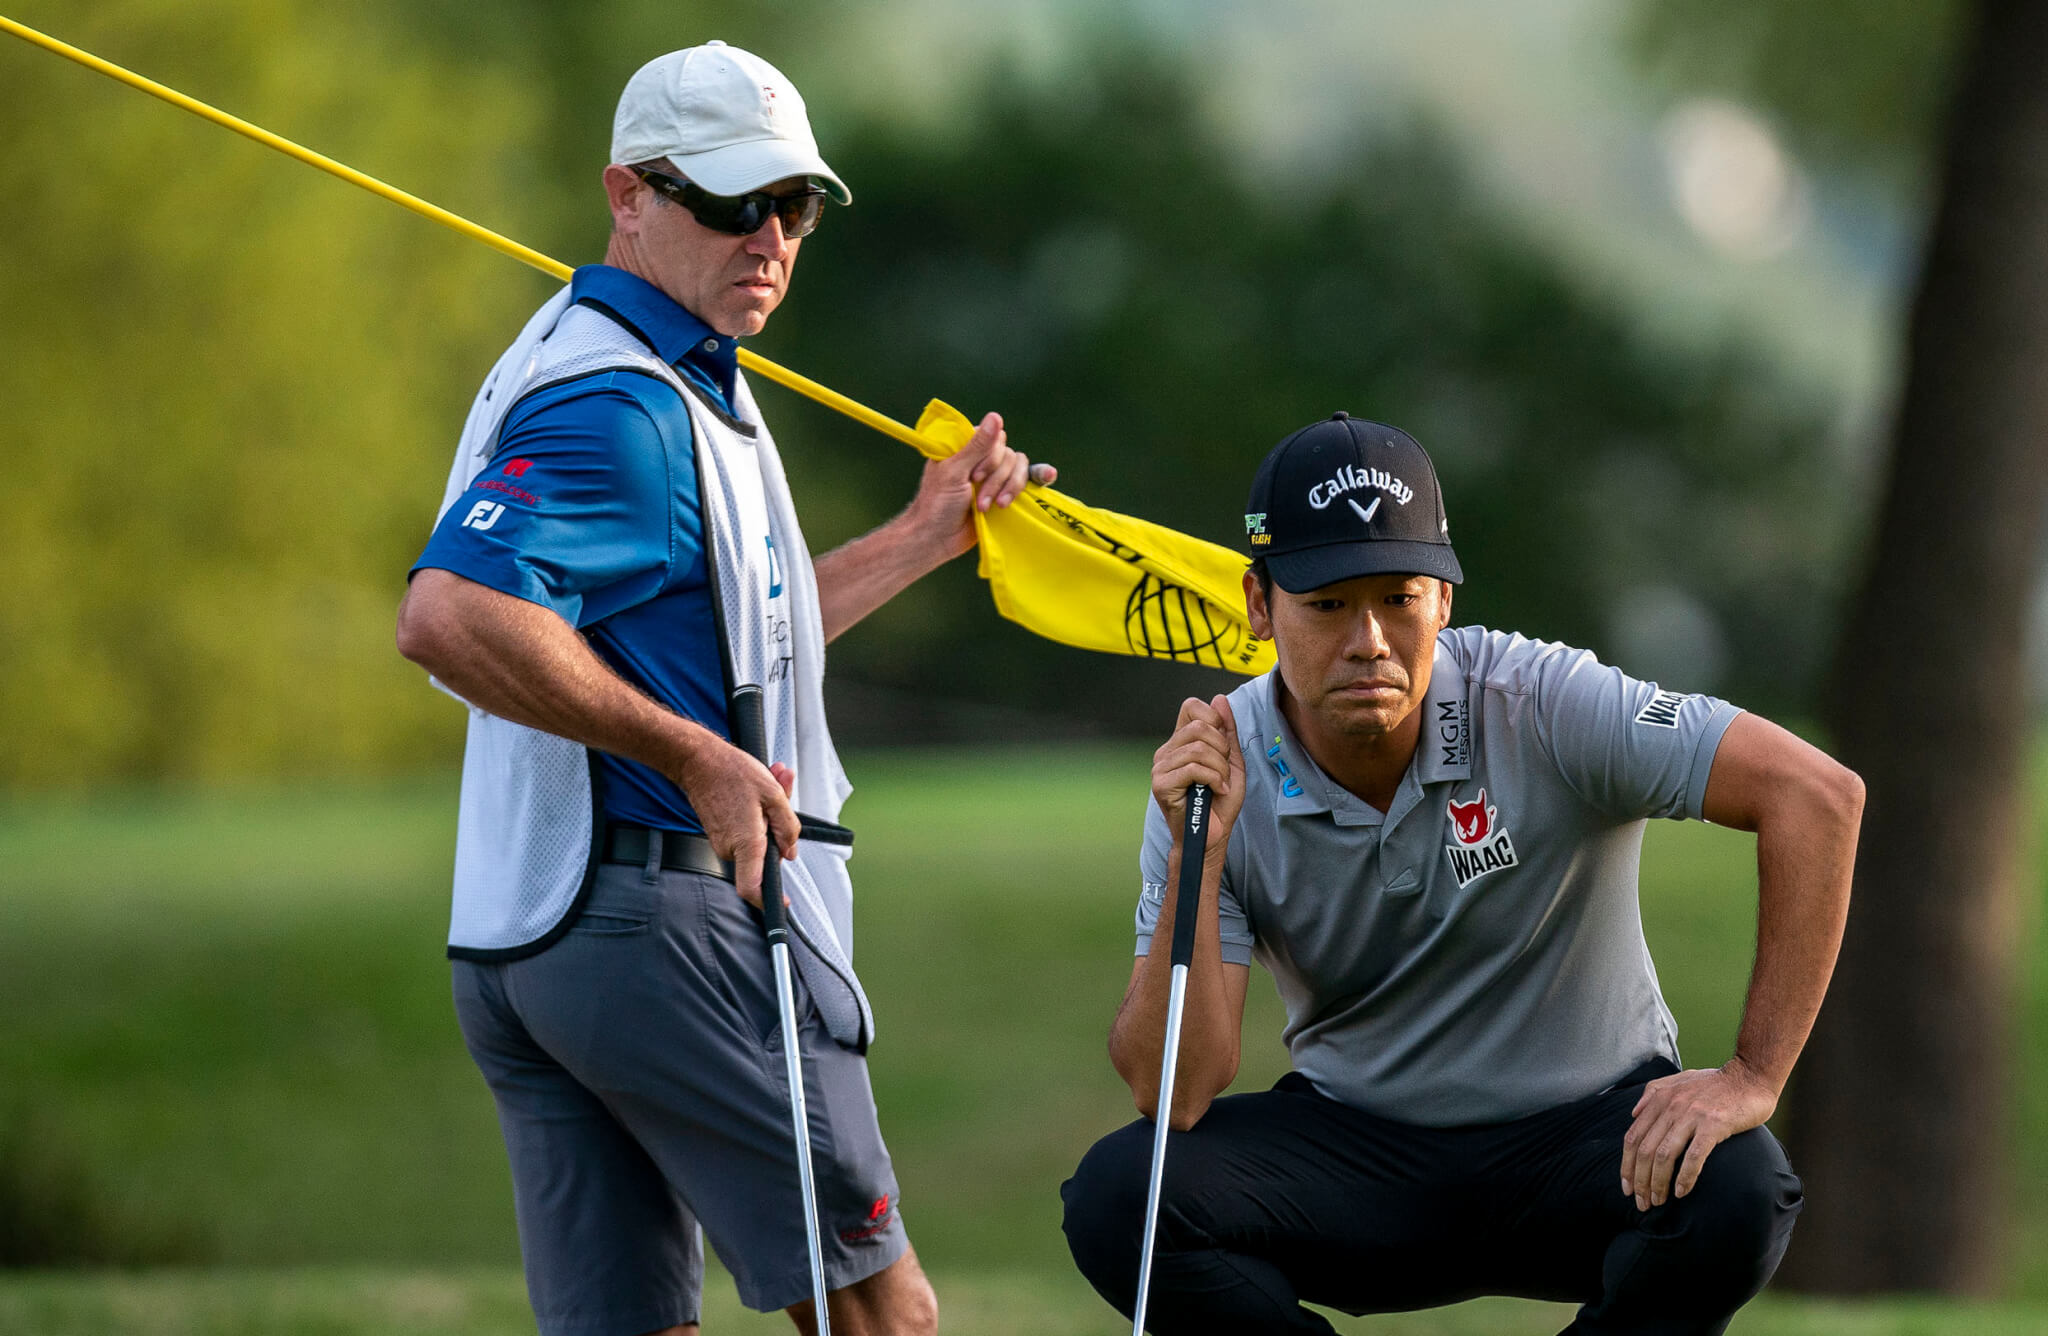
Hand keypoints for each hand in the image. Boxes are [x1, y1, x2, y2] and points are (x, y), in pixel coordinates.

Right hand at [673, 740, 799, 908]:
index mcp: (747, 843)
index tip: (781, 903)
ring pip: (756, 840)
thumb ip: (787, 827)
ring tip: (772, 782)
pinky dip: (756, 814)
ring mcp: (722, 842)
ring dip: (769, 816)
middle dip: (778, 830)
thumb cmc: (733, 773)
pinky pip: (745, 832)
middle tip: (783, 793)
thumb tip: (790, 852)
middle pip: (764, 855)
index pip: (752, 887)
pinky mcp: (719, 833)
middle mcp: (731, 848)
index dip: (768, 900)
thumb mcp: (773, 794)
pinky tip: (758, 789)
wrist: (698, 761)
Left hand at [901, 411, 1056, 561]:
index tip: (974, 476)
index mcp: (965, 448)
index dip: (989, 456)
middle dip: (996, 479)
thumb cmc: (937, 504)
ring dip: (1008, 488)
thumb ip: (977, 446)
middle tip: (978, 500)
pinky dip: (1037, 478)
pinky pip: (1026, 480)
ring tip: (995, 506)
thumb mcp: (954, 472)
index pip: (993, 437)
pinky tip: (1048, 477)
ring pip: (1018, 467)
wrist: (938, 539)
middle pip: (1007, 454)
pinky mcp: (1004, 493)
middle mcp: (981, 459)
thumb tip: (996, 416)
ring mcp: (994, 476)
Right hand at [1151, 695, 1245, 854]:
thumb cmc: (1220, 803)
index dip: (1213, 718)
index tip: (1223, 745)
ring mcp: (1161, 768)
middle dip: (1222, 750)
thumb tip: (1219, 699)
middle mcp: (1166, 752)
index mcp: (1180, 742)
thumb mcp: (1231, 762)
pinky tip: (1216, 792)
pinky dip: (1214, 780)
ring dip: (1220, 769)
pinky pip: (1194, 768)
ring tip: (1221, 785)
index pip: (1191, 706)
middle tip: (1224, 772)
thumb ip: (1226, 731)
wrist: (1212, 836)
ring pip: (1199, 748)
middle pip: (1200, 726)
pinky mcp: (1162, 785)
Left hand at [1620, 1059, 1778, 1210]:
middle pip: (1644, 1150)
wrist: (1750, 1076)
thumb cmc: (1716, 1083)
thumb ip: (1653, 1092)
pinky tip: (1681, 1192)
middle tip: (1643, 1203)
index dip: (1626, 1165)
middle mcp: (1670, 1106)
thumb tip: (1633, 1113)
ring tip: (1659, 1202)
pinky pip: (1693, 1156)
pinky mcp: (1713, 1124)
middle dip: (1640, 1181)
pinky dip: (1684, 1177)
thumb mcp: (1679, 1080)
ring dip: (1658, 1183)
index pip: (1632, 1137)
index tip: (1627, 1187)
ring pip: (1663, 1155)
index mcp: (1659, 1098)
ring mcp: (1691, 1115)